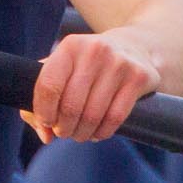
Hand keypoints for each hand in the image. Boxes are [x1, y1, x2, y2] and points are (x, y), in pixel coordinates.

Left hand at [22, 32, 160, 144]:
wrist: (133, 47)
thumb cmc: (87, 65)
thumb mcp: (63, 69)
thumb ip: (43, 99)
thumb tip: (45, 135)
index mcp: (70, 46)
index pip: (48, 86)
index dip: (44, 112)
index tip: (47, 123)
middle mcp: (95, 51)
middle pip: (71, 105)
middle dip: (64, 127)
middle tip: (63, 132)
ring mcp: (119, 63)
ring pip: (93, 115)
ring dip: (82, 133)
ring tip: (79, 134)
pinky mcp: (139, 77)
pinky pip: (115, 117)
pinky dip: (102, 132)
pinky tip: (97, 133)